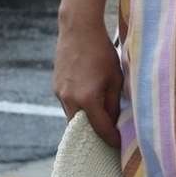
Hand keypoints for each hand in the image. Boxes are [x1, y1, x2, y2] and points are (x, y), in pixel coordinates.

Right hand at [53, 20, 122, 145]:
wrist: (78, 30)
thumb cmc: (102, 53)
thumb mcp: (115, 78)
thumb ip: (114, 103)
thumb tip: (114, 121)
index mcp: (87, 99)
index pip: (100, 129)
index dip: (112, 139)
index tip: (120, 147)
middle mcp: (69, 100)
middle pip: (82, 129)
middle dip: (95, 135)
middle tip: (108, 141)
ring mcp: (59, 94)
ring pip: (73, 118)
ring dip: (86, 122)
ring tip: (100, 123)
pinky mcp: (55, 87)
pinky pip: (68, 105)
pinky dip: (78, 109)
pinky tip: (90, 105)